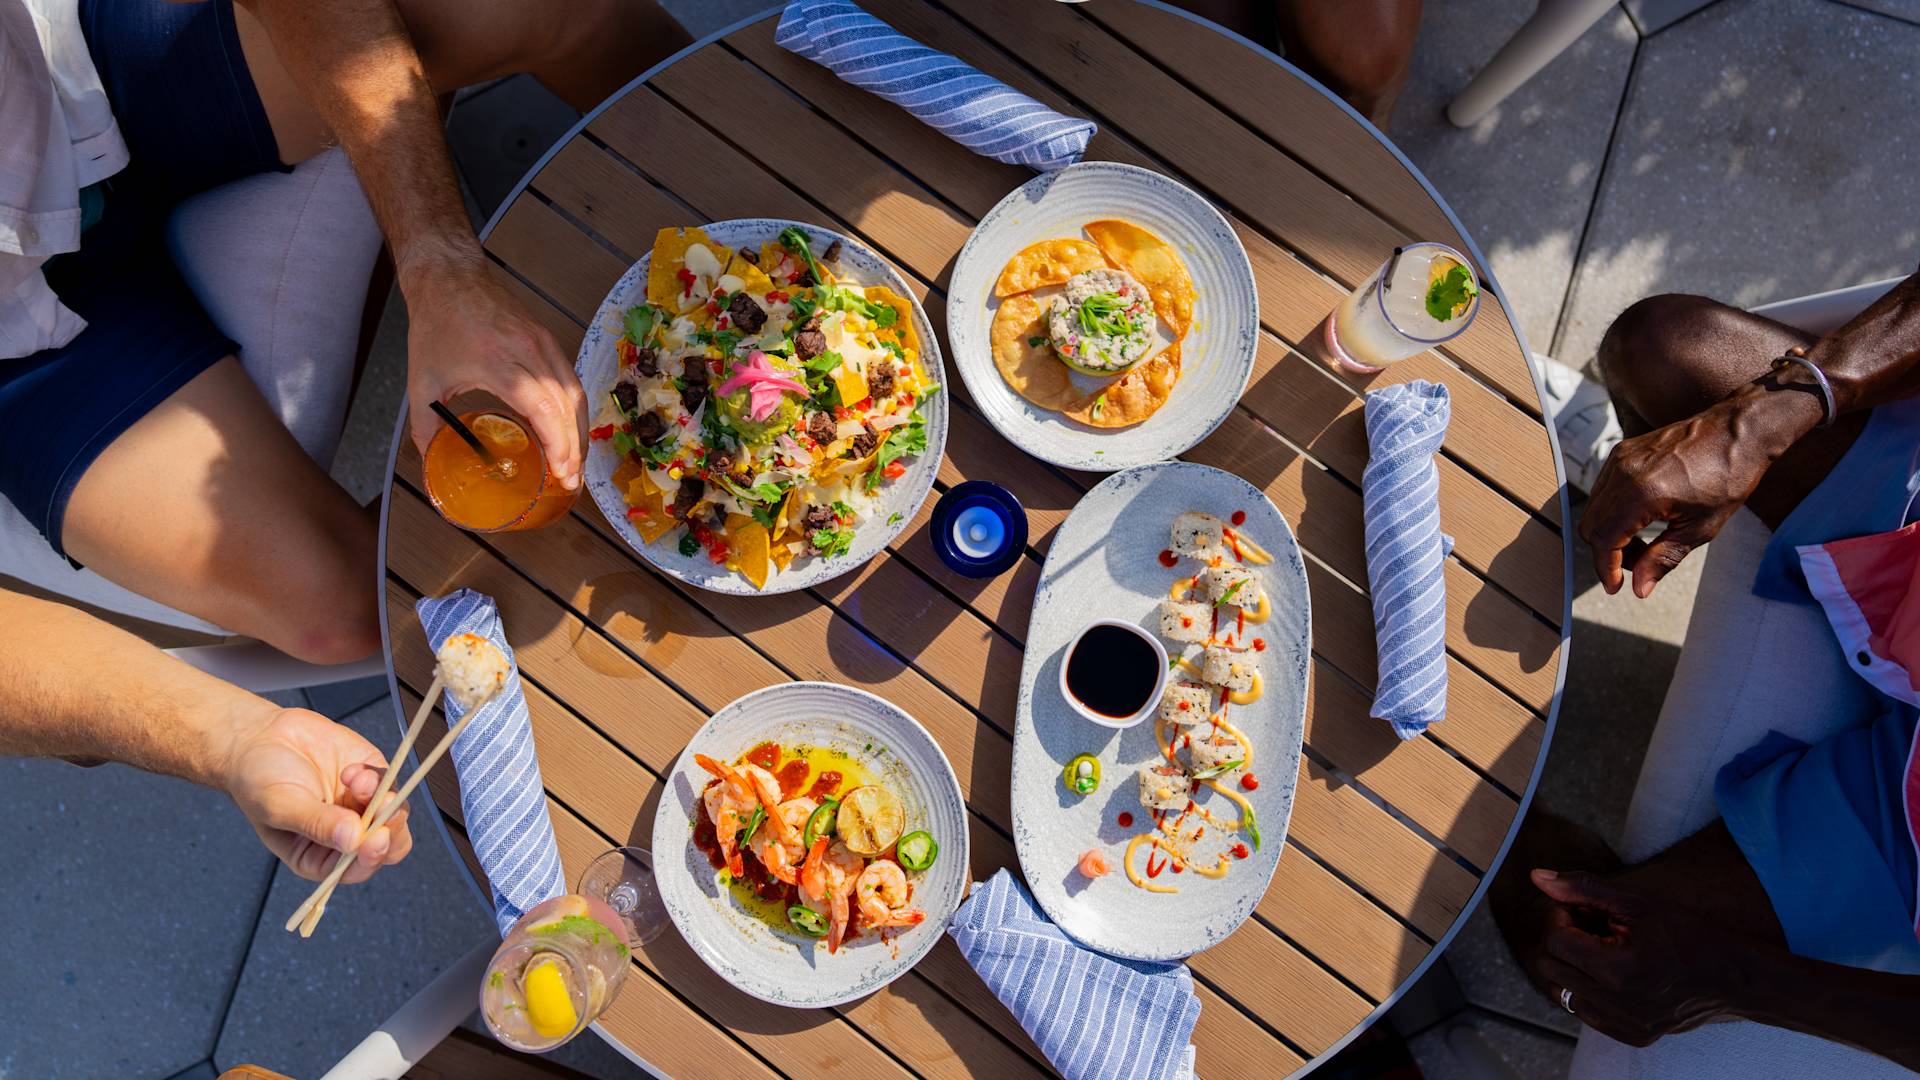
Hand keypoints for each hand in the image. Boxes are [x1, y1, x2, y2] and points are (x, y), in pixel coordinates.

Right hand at [222, 707, 413, 882]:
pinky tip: (350, 769)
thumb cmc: (258, 780)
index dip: (370, 858)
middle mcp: (345, 836)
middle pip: (386, 845)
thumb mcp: (280, 807)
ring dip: (382, 797)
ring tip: (355, 779)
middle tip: (382, 805)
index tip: (375, 838)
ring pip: (394, 813)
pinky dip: (376, 776)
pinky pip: (389, 782)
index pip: (356, 869)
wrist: (259, 738)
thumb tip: (354, 840)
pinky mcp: (370, 777)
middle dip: (390, 827)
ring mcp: (360, 806)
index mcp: (318, 857)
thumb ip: (317, 824)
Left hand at [402, 253, 586, 490]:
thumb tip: (430, 465)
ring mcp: (544, 343)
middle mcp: (529, 351)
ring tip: (575, 463)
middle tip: (571, 481)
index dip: (557, 444)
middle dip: (574, 448)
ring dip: (580, 431)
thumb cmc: (436, 325)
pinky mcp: (549, 339)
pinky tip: (571, 431)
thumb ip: (425, 426)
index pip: (542, 408)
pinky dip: (575, 410)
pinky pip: (571, 379)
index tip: (561, 472)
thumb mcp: (422, 381)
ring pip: (575, 394)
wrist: (449, 278)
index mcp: (498, 362)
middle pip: (566, 406)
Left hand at [1526, 869, 1737, 1046]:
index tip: (1583, 910)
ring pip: (1563, 993)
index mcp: (1617, 969)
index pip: (1555, 940)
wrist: (1736, 977)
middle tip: (1593, 927)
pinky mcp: (1633, 1036)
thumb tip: (1537, 877)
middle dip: (1564, 941)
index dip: (1563, 918)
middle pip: (1552, 967)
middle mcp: (1617, 1004)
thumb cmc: (1690, 934)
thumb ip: (1584, 889)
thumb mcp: (1637, 904)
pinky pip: (1587, 1014)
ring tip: (1605, 951)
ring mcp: (1624, 1025)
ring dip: (1574, 968)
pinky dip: (1590, 992)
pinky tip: (1615, 974)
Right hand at [1578, 398, 1775, 597]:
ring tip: (1645, 544)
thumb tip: (1639, 589)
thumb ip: (1663, 559)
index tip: (1616, 587)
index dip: (1606, 568)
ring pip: (1594, 509)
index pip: (1604, 540)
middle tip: (1638, 566)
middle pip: (1591, 526)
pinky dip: (1613, 512)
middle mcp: (1622, 473)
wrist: (1738, 432)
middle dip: (1608, 553)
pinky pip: (1603, 490)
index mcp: (1641, 493)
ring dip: (1610, 533)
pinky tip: (1642, 520)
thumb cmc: (1728, 477)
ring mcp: (1619, 459)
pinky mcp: (1622, 452)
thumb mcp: (1700, 528)